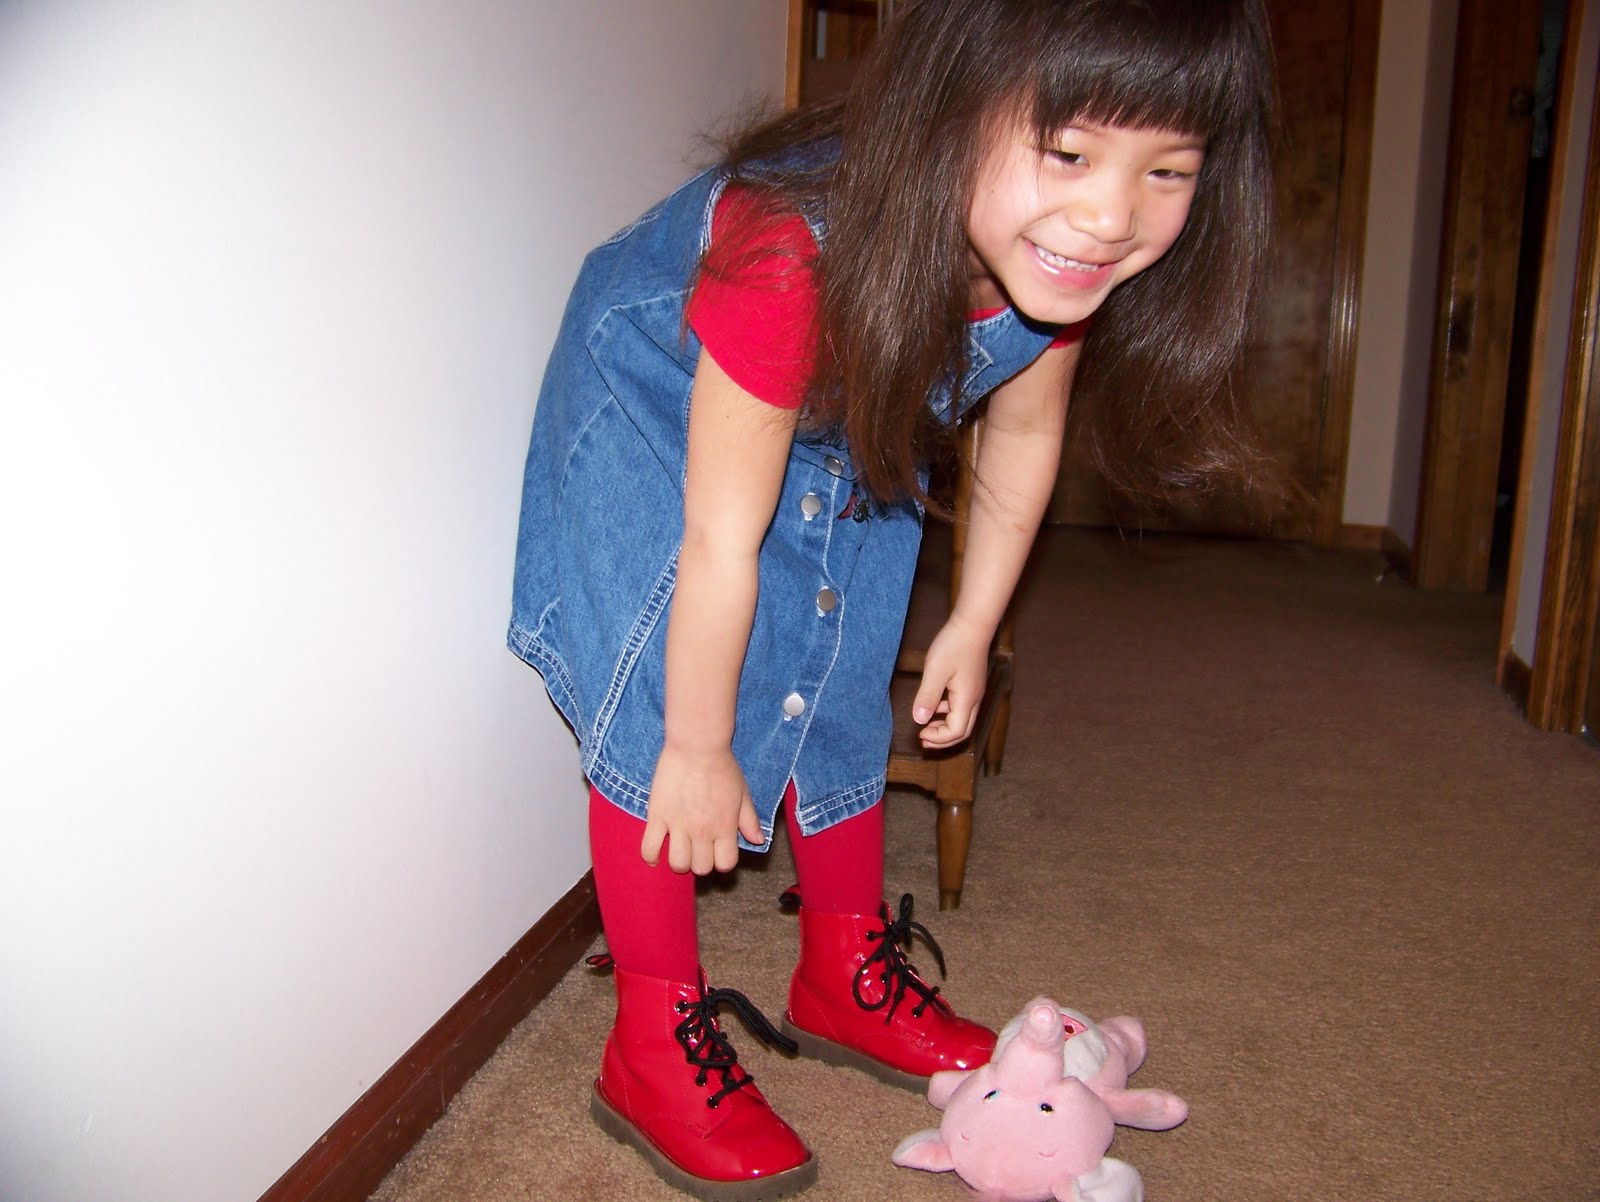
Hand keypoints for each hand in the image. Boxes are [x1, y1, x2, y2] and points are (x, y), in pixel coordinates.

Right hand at [641, 743, 765, 873]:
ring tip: (679, 849)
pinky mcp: (657, 815)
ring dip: (679, 862)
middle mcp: (702, 831)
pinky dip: (651, 857)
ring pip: (677, 864)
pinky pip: (649, 848)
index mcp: (725, 827)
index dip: (722, 861)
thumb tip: (758, 840)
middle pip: (701, 868)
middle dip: (700, 862)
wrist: (697, 745)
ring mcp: (678, 825)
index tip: (716, 852)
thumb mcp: (743, 793)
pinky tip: (655, 854)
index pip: (725, 864)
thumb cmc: (722, 766)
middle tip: (697, 849)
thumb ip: (749, 820)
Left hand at [912, 614, 991, 748]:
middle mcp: (974, 700)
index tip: (919, 733)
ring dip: (945, 727)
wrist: (972, 625)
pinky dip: (948, 713)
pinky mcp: (972, 684)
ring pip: (963, 720)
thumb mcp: (935, 671)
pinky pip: (961, 707)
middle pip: (963, 731)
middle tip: (924, 740)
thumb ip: (927, 697)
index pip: (956, 732)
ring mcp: (975, 692)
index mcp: (966, 700)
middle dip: (943, 740)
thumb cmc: (954, 645)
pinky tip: (935, 705)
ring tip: (926, 726)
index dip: (938, 738)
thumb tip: (919, 720)